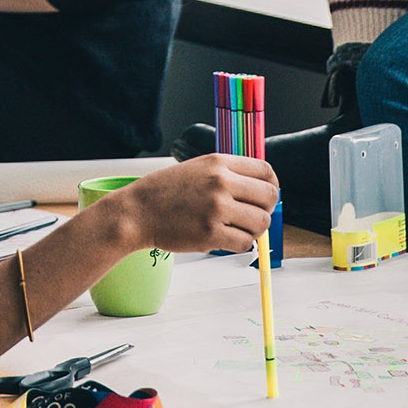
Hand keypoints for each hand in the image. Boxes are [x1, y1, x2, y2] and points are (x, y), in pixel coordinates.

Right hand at [103, 154, 279, 254]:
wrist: (137, 211)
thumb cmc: (166, 192)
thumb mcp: (197, 168)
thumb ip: (227, 174)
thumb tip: (261, 190)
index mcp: (219, 163)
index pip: (266, 171)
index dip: (271, 186)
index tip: (264, 197)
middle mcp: (220, 182)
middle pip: (269, 197)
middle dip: (264, 210)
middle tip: (250, 216)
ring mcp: (216, 208)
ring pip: (260, 223)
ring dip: (253, 230)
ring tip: (235, 229)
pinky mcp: (210, 233)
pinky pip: (244, 242)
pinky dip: (239, 244)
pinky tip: (224, 239)